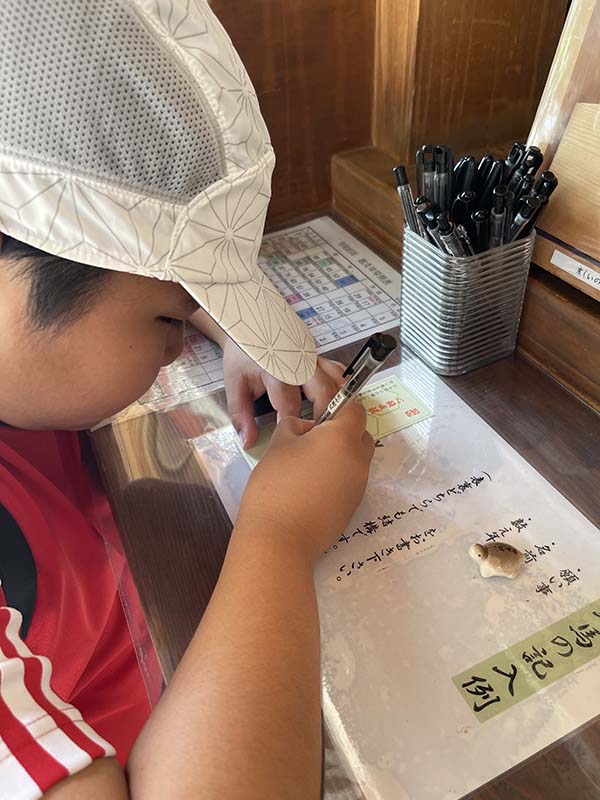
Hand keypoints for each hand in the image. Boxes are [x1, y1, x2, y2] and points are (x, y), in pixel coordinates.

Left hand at [221, 337, 344, 448]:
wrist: (249, 325)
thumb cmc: (243, 354)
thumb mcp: (235, 385)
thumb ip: (241, 415)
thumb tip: (248, 441)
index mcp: (275, 369)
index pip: (289, 402)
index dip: (293, 424)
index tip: (294, 442)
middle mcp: (298, 362)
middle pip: (322, 390)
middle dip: (324, 416)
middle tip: (320, 437)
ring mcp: (312, 357)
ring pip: (336, 380)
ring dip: (337, 402)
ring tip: (331, 424)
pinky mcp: (320, 357)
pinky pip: (338, 373)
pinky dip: (341, 389)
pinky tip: (337, 405)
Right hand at [235, 403, 374, 565]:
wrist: (280, 538)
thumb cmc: (277, 484)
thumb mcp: (278, 444)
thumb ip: (294, 426)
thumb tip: (306, 428)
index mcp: (343, 438)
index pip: (356, 410)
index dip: (340, 406)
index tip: (321, 413)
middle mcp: (358, 460)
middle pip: (361, 436)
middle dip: (343, 432)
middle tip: (312, 439)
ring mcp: (359, 486)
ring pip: (356, 460)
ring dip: (340, 456)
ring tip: (308, 466)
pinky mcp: (352, 507)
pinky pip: (350, 482)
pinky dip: (337, 478)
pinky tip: (311, 487)